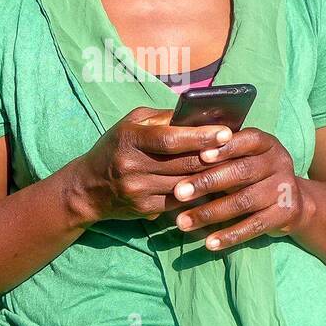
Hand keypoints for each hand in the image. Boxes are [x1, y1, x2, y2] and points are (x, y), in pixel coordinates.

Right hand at [70, 107, 234, 223]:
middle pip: (184, 163)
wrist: (87, 188)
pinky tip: (215, 186)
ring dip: (212, 176)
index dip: (201, 136)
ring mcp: (138, 191)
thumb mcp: (131, 124)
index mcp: (129, 139)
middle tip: (238, 149)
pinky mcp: (145, 210)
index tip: (226, 132)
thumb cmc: (115, 148)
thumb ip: (162, 119)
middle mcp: (132, 166)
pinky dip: (199, 194)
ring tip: (233, 166)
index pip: (171, 139)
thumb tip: (198, 115)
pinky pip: (181, 202)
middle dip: (214, 156)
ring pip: (186, 185)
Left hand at [170, 128, 306, 250]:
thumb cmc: (253, 175)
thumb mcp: (243, 158)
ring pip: (244, 201)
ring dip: (210, 213)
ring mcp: (285, 189)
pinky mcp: (286, 214)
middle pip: (242, 171)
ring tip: (182, 222)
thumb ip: (219, 154)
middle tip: (178, 193)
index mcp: (267, 143)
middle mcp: (279, 162)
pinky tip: (209, 243)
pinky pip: (254, 226)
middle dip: (207, 182)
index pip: (248, 140)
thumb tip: (178, 156)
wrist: (293, 202)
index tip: (200, 155)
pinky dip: (230, 235)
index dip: (226, 148)